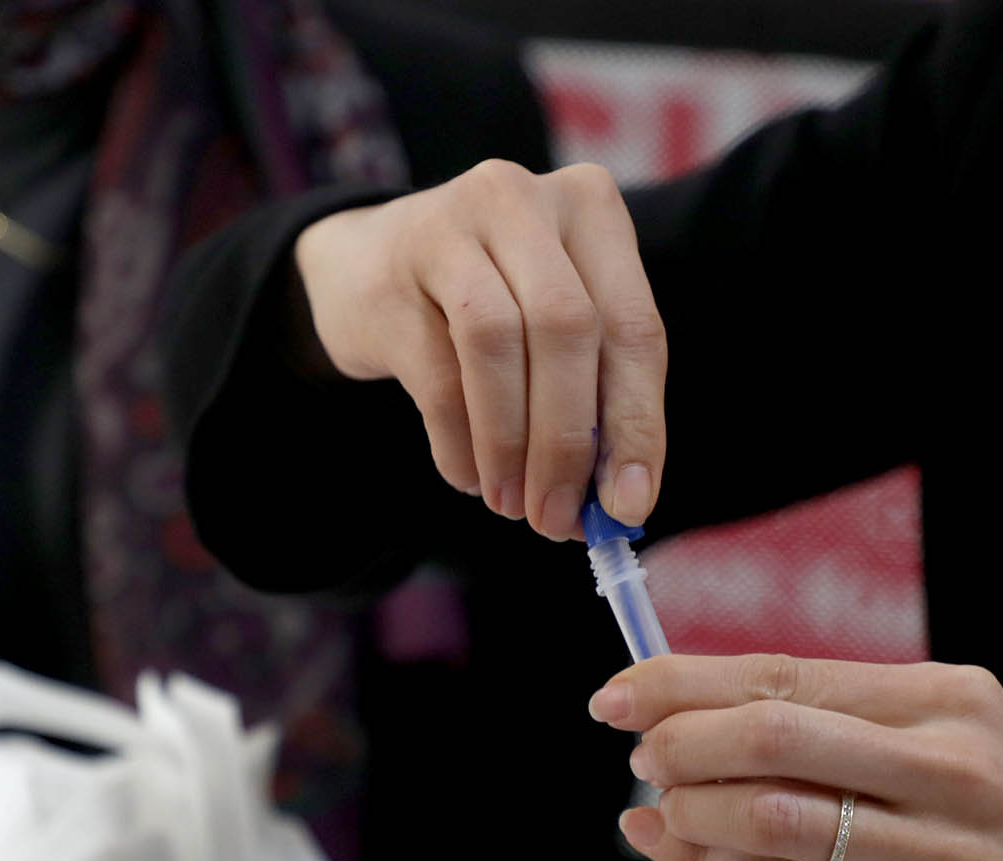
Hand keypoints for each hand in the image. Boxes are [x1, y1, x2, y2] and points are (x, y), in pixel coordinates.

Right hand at [292, 160, 665, 541]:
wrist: (364, 267)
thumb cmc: (485, 305)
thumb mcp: (552, 331)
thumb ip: (595, 401)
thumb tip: (621, 504)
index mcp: (592, 209)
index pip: (635, 328)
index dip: (638, 425)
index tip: (629, 505)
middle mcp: (524, 199)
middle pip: (569, 331)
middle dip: (568, 442)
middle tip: (557, 520)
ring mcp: (452, 224)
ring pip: (498, 346)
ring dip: (510, 445)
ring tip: (511, 505)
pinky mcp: (395, 269)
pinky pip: (437, 374)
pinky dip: (459, 443)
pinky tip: (468, 476)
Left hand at [592, 654, 1002, 860]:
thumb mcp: (951, 755)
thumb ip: (830, 736)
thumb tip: (685, 724)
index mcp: (947, 701)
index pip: (788, 672)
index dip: (686, 680)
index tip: (622, 690)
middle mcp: (945, 763)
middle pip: (772, 729)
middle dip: (679, 739)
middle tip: (640, 755)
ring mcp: (932, 847)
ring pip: (771, 813)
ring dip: (691, 811)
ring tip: (662, 809)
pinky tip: (675, 851)